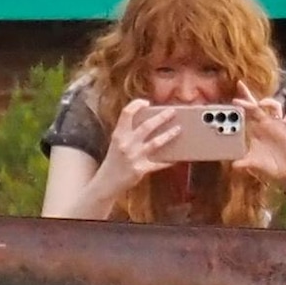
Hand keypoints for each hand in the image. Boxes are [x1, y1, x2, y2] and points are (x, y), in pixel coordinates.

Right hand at [95, 96, 213, 202]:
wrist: (106, 182)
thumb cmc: (114, 161)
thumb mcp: (116, 143)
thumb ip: (128, 133)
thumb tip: (148, 123)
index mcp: (118, 135)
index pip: (126, 114)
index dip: (136, 105)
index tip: (146, 102)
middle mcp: (126, 144)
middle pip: (146, 126)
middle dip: (161, 117)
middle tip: (172, 111)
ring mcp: (134, 157)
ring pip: (156, 142)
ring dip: (169, 135)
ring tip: (178, 129)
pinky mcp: (140, 169)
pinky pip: (159, 163)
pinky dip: (169, 160)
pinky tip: (177, 158)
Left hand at [218, 92, 285, 234]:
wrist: (285, 173)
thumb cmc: (268, 166)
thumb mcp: (253, 164)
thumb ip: (244, 162)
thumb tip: (233, 165)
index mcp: (255, 129)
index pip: (246, 113)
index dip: (242, 103)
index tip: (234, 100)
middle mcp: (266, 124)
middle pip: (257, 105)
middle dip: (249, 95)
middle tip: (240, 86)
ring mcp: (278, 126)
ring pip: (275, 107)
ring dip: (269, 102)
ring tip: (261, 105)